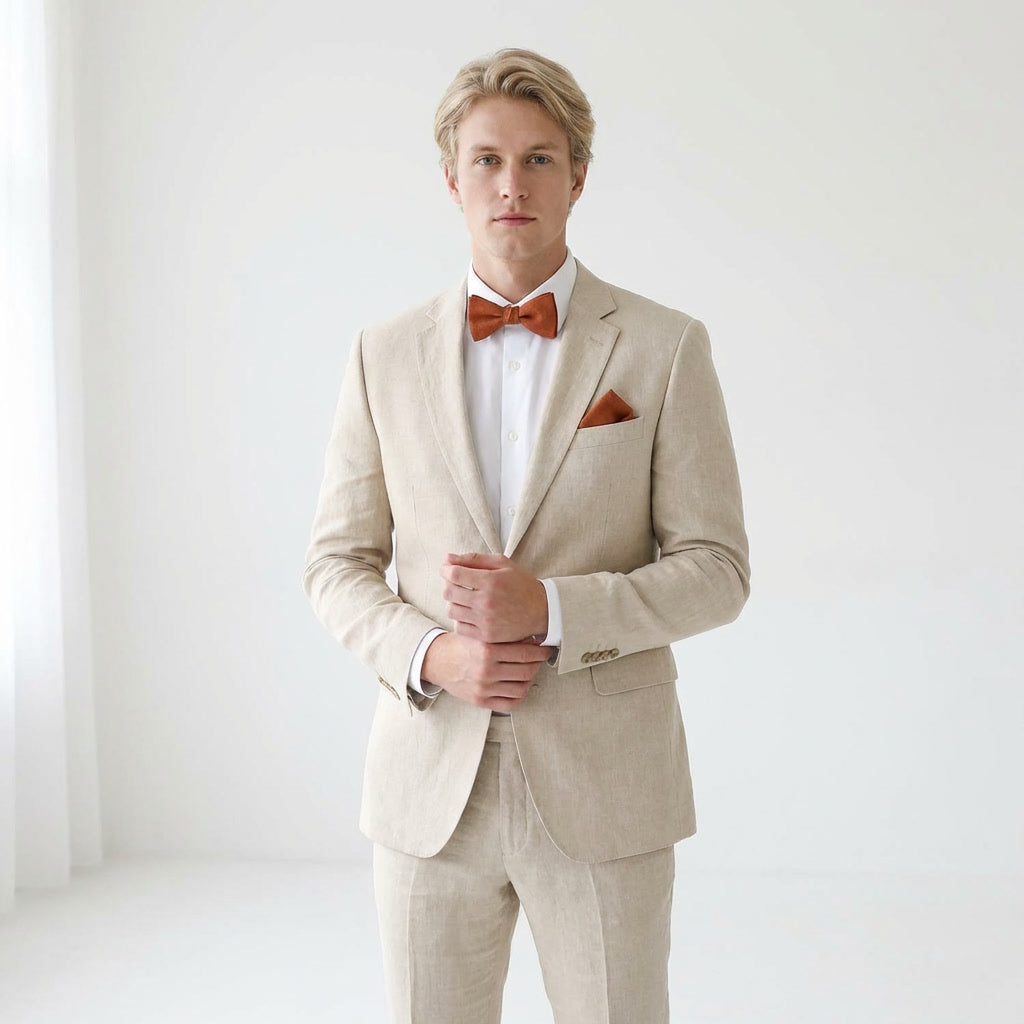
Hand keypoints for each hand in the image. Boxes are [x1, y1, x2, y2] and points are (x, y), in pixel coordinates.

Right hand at [421, 632, 551, 711]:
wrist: (437, 661)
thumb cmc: (460, 644)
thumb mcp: (480, 634)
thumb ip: (504, 637)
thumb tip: (533, 640)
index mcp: (486, 650)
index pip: (524, 654)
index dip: (540, 652)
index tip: (546, 649)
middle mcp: (485, 671)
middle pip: (526, 671)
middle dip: (537, 664)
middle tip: (540, 658)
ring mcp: (483, 688)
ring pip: (521, 688)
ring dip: (530, 679)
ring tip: (530, 670)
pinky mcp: (480, 701)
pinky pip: (510, 704)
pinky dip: (520, 696)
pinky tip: (520, 685)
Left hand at [441, 552, 548, 643]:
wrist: (542, 611)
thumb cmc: (521, 584)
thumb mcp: (502, 564)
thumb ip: (474, 559)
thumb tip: (447, 558)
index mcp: (490, 581)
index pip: (454, 574)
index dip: (446, 570)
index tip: (448, 569)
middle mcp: (486, 602)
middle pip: (448, 592)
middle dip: (449, 585)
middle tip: (457, 583)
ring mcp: (485, 621)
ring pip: (451, 610)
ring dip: (454, 602)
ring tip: (464, 599)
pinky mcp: (487, 635)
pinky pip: (459, 627)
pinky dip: (460, 619)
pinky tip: (469, 613)